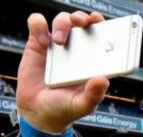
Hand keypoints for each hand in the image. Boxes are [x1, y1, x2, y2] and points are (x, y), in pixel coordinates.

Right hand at [17, 11, 109, 134]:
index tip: (103, 24)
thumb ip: (93, 95)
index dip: (105, 26)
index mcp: (93, 60)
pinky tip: (43, 41)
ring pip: (63, 19)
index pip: (103, 36)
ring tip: (59, 42)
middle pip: (83, 22)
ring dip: (63, 23)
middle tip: (81, 22)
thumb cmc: (64, 108)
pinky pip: (37, 23)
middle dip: (84, 18)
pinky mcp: (37, 43)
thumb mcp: (81, 105)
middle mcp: (78, 48)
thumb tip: (104, 80)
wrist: (37, 111)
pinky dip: (39, 26)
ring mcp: (57, 44)